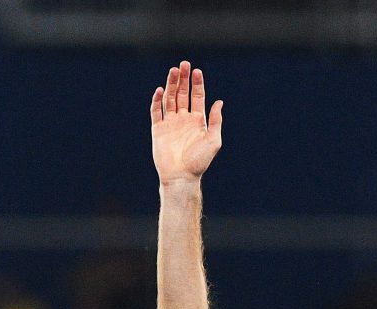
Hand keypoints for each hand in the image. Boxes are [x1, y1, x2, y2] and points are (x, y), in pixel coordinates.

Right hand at [150, 61, 223, 184]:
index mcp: (198, 121)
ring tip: (173, 71)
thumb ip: (216, 120)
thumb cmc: (200, 161)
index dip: (197, 84)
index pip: (197, 97)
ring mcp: (170, 123)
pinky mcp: (158, 128)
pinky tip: (161, 90)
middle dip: (183, 79)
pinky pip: (156, 111)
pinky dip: (157, 100)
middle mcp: (184, 119)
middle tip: (184, 64)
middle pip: (183, 94)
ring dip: (171, 85)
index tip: (197, 71)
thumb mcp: (214, 140)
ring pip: (170, 99)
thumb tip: (219, 102)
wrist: (182, 176)